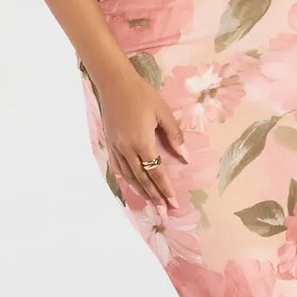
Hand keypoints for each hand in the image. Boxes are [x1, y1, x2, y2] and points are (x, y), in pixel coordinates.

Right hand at [96, 70, 188, 209]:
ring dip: (142, 192)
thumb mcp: (163, 112)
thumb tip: (185, 157)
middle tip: (165, 213)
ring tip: (152, 205)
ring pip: (130, 176)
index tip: (174, 203)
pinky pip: (119, 168)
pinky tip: (133, 185)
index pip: (156, 173)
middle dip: (155, 198)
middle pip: (143, 180)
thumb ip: (174, 135)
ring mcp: (117, 147)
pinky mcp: (110, 143)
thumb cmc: (141, 94)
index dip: (166, 189)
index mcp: (142, 143)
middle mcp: (128, 150)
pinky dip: (127, 179)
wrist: (114, 83)